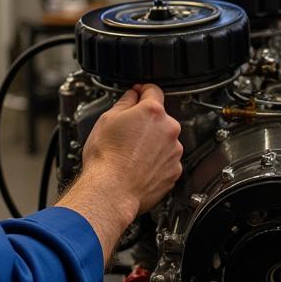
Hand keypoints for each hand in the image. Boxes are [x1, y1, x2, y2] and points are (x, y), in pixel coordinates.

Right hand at [80, 84, 182, 218]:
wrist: (111, 191)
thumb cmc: (107, 158)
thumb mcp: (107, 119)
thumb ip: (124, 102)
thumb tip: (131, 96)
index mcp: (153, 112)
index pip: (153, 90)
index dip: (142, 91)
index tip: (138, 94)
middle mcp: (169, 129)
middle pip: (160, 117)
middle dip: (146, 121)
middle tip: (128, 131)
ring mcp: (173, 151)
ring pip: (164, 139)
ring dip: (153, 142)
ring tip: (131, 153)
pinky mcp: (174, 171)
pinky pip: (167, 160)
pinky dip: (156, 161)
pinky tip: (139, 165)